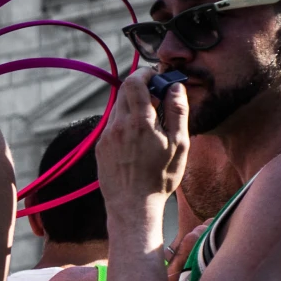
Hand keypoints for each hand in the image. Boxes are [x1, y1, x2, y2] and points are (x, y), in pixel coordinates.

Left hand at [99, 66, 188, 218]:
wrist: (133, 206)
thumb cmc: (160, 178)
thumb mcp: (179, 144)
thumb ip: (177, 111)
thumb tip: (175, 87)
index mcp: (139, 121)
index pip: (134, 81)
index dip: (145, 74)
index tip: (157, 78)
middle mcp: (118, 125)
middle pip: (124, 90)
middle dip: (140, 87)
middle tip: (157, 97)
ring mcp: (106, 136)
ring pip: (118, 107)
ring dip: (133, 105)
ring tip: (150, 120)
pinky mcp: (100, 147)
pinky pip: (113, 124)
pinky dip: (125, 121)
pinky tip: (138, 138)